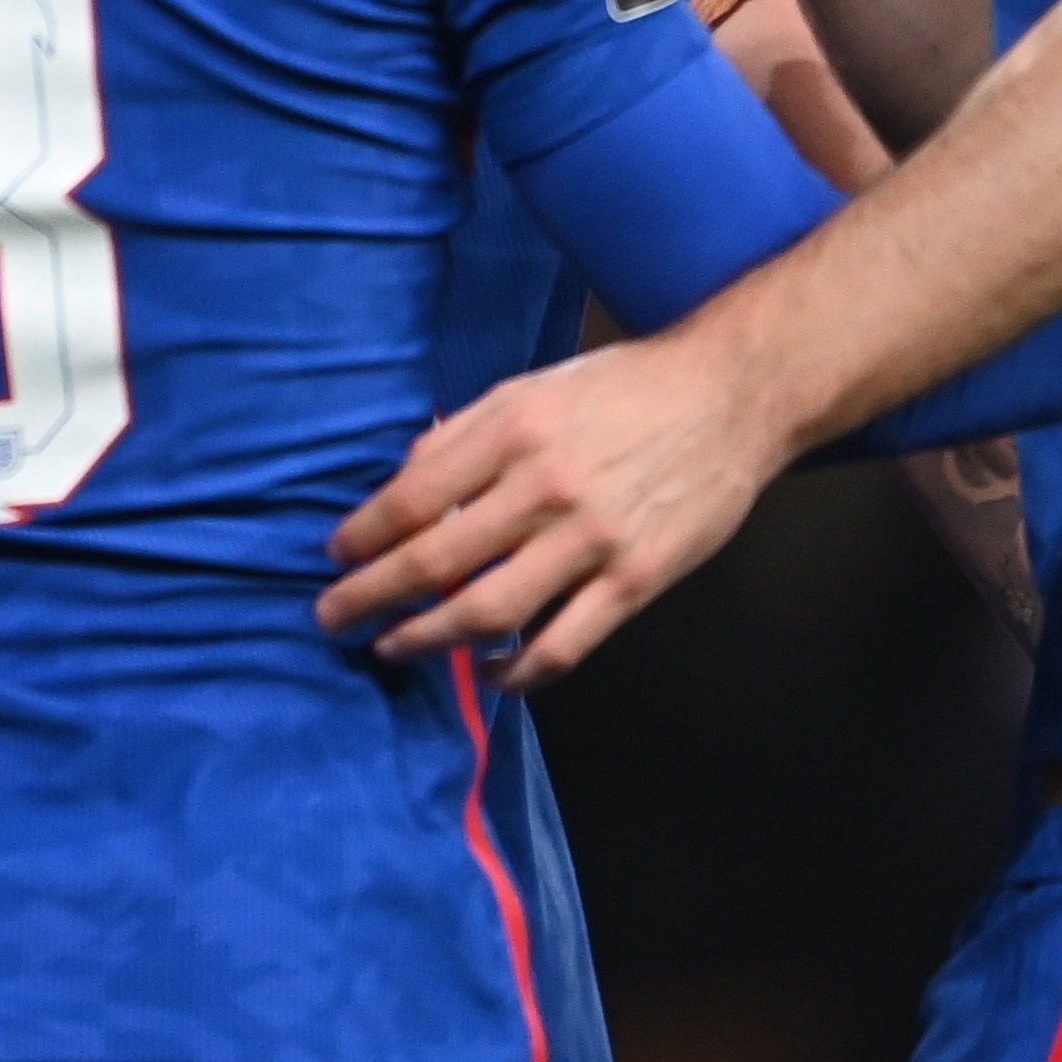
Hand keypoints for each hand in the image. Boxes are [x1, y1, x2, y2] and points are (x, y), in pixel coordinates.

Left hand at [319, 328, 800, 683]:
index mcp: (512, 432)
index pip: (412, 498)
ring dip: (428, 639)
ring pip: (489, 611)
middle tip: (332, 618)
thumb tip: (401, 483)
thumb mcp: (529, 389)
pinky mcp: (636, 581)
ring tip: (393, 648)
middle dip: (371, 596)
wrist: (728, 396)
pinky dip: (517, 672)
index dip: (362, 536)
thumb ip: (462, 435)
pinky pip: (563, 646)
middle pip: (435, 561)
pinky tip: (490, 672)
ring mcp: (592, 541)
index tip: (334, 556)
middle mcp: (545, 488)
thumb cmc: (621, 389)